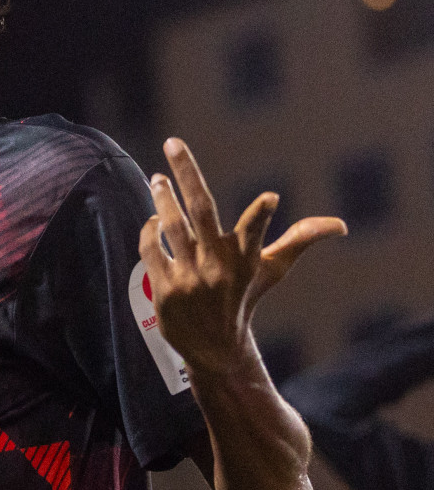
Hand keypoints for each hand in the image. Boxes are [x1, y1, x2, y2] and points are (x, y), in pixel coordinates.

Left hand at [139, 138, 345, 372]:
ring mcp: (189, 278)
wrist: (215, 347)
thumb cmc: (244, 298)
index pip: (255, 232)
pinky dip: (149, 230)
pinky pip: (152, 249)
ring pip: (171, 226)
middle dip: (187, 174)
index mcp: (246, 259)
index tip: (271, 198)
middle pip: (201, 211)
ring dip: (162, 198)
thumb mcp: (272, 270)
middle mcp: (218, 266)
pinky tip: (153, 218)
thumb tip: (341, 225)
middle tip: (172, 142)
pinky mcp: (164, 288)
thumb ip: (298, 240)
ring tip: (157, 178)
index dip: (262, 216)